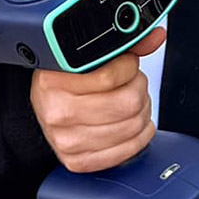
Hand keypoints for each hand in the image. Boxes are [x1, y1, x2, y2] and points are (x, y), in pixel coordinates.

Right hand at [30, 27, 165, 172]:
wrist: (45, 105)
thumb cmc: (65, 79)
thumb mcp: (85, 56)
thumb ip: (122, 44)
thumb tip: (153, 37)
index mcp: (53, 82)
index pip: (110, 76)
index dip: (129, 66)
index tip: (127, 63)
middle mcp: (57, 113)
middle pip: (127, 103)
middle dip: (139, 88)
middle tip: (133, 83)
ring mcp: (66, 141)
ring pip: (132, 126)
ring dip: (142, 111)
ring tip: (132, 101)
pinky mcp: (78, 161)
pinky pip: (126, 151)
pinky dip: (139, 136)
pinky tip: (133, 122)